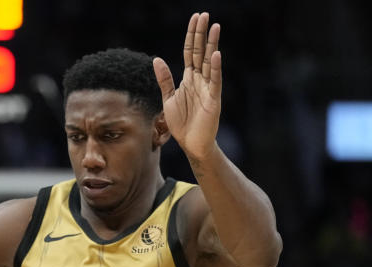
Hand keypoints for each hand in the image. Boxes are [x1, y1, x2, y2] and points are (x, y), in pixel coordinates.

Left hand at [153, 12, 221, 158]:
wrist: (191, 143)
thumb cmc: (182, 122)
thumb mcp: (168, 98)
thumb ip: (165, 79)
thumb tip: (157, 59)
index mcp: (189, 78)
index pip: (190, 52)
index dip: (191, 36)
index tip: (195, 19)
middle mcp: (199, 79)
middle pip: (200, 52)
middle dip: (201, 34)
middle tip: (204, 15)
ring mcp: (207, 88)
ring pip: (209, 62)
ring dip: (211, 44)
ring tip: (214, 26)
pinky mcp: (213, 99)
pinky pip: (215, 80)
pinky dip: (215, 68)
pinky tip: (216, 54)